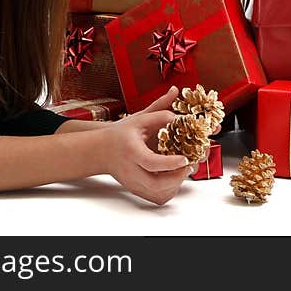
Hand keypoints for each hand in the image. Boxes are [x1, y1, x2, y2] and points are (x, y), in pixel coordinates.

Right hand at [101, 86, 192, 204]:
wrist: (101, 152)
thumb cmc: (119, 135)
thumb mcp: (138, 118)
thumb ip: (158, 108)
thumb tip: (175, 93)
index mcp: (132, 152)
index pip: (150, 162)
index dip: (169, 163)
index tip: (184, 159)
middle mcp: (132, 171)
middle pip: (156, 184)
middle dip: (177, 177)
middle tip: (189, 164)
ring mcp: (134, 184)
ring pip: (159, 194)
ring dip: (176, 184)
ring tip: (184, 169)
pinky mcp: (138, 191)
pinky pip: (157, 197)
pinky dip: (170, 190)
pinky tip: (174, 177)